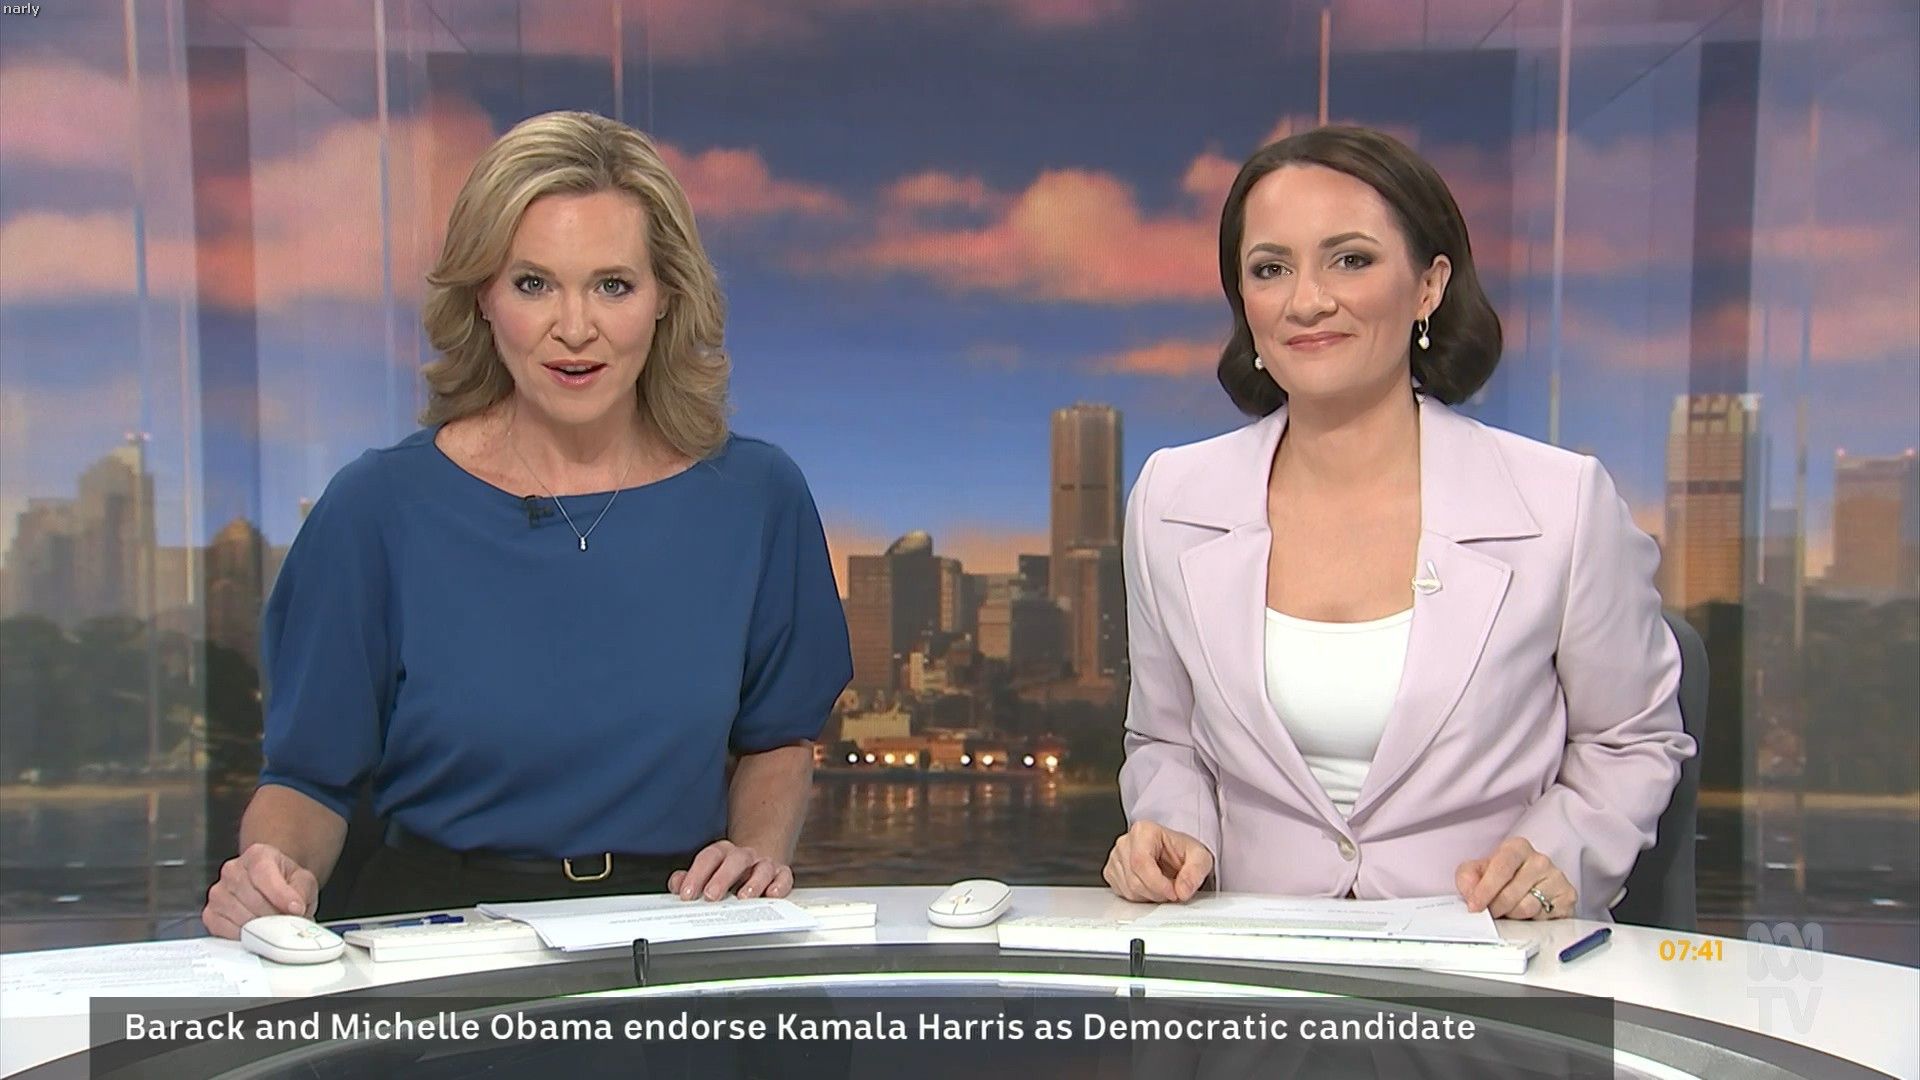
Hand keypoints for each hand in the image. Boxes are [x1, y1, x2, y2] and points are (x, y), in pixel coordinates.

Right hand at [202, 843, 320, 938]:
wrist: (272, 892)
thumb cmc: (287, 884)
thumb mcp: (303, 882)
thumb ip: (302, 891)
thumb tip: (295, 908)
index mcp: (258, 855)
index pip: (264, 874)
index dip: (280, 895)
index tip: (296, 909)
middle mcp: (232, 870)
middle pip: (252, 898)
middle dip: (273, 915)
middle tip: (287, 923)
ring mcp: (218, 892)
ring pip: (239, 915)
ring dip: (259, 927)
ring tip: (273, 927)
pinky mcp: (210, 914)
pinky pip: (223, 929)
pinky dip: (242, 936)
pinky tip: (255, 934)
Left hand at [669, 840, 792, 900]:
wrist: (756, 862)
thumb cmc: (728, 872)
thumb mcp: (706, 872)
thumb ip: (689, 879)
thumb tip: (677, 884)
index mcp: (723, 852)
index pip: (709, 857)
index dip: (697, 875)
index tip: (687, 894)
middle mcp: (744, 856)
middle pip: (735, 860)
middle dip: (722, 878)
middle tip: (711, 896)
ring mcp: (764, 864)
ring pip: (762, 868)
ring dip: (753, 882)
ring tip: (743, 897)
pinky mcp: (781, 875)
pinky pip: (784, 877)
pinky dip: (779, 885)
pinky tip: (771, 894)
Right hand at [1103, 821, 1213, 901]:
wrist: (1174, 853)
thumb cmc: (1182, 851)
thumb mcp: (1200, 857)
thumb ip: (1195, 872)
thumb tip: (1183, 890)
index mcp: (1143, 831)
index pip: (1141, 862)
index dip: (1158, 884)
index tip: (1174, 893)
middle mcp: (1125, 842)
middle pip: (1134, 879)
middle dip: (1157, 893)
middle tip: (1174, 891)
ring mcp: (1116, 857)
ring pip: (1128, 890)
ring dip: (1150, 896)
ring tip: (1164, 887)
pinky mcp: (1111, 872)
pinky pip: (1123, 893)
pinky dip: (1140, 897)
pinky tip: (1151, 888)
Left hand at [1455, 836, 1574, 919]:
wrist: (1531, 885)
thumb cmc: (1503, 877)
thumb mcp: (1478, 871)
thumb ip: (1468, 877)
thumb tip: (1471, 893)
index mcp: (1517, 848)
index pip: (1501, 869)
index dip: (1485, 890)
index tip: (1475, 906)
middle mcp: (1540, 860)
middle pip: (1511, 893)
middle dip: (1496, 908)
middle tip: (1490, 912)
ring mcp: (1557, 878)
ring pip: (1527, 907)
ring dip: (1512, 915)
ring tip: (1509, 910)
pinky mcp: (1568, 896)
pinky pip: (1544, 917)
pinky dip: (1532, 920)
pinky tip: (1528, 913)